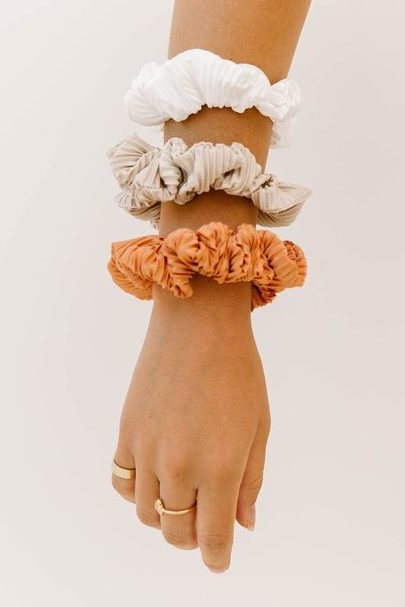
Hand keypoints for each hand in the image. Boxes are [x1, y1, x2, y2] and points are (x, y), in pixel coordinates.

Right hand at [112, 277, 270, 572]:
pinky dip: (139, 492)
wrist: (198, 325)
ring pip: (147, 514)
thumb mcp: (258, 428)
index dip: (218, 557)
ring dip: (165, 518)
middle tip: (205, 524)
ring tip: (182, 498)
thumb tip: (243, 525)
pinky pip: (123, 482)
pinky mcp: (127, 432)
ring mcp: (148, 450)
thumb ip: (250, 481)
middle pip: (177, 533)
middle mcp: (179, 467)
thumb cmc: (239, 372)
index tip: (219, 560)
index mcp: (220, 468)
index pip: (214, 538)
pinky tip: (156, 477)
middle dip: (193, 538)